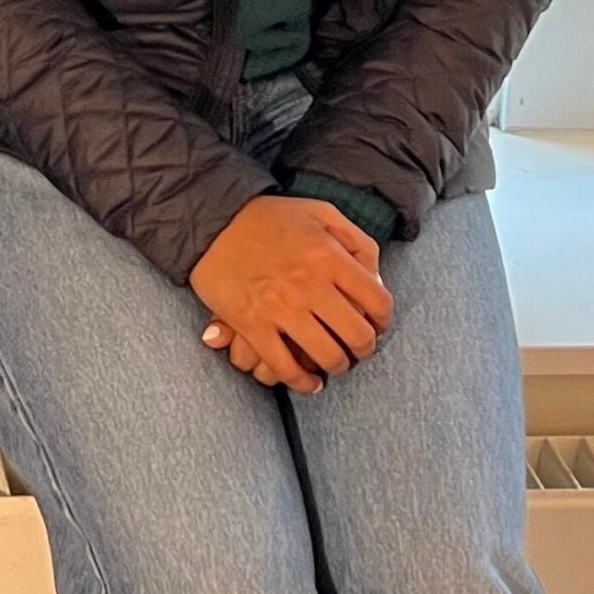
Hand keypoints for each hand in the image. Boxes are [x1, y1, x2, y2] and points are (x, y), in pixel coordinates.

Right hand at [189, 196, 392, 394]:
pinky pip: (284, 366)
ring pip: (327, 356)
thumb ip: (355, 241)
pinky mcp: (251, 324)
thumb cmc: (267, 216)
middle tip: (356, 349)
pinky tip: (307, 381)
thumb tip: (376, 279)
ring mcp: (280, 307)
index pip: (379, 302)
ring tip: (332, 363)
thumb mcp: (320, 212)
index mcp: (329, 255)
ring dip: (336, 366)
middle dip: (363, 349)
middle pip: (358, 336)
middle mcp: (310, 284)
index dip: (383, 320)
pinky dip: (301, 382)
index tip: (375, 325)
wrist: (210, 219)